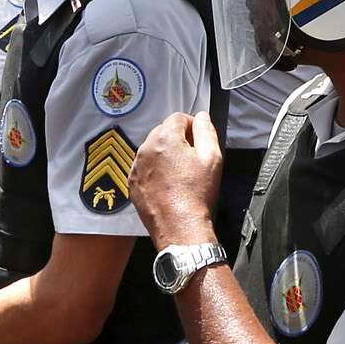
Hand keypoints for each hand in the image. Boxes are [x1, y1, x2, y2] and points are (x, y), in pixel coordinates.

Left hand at [130, 109, 222, 249]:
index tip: (199, 138)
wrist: (180, 226)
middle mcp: (145, 149)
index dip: (192, 125)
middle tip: (192, 159)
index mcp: (165, 138)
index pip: (178, 117)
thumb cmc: (196, 195)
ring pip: (152, 149)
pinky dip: (155, 170)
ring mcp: (136, 167)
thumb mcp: (212, 157)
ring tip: (181, 174)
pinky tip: (169, 184)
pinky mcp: (132, 183)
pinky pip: (144, 167)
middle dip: (178, 139)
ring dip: (166, 155)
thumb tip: (201, 117)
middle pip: (163, 131)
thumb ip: (206, 130)